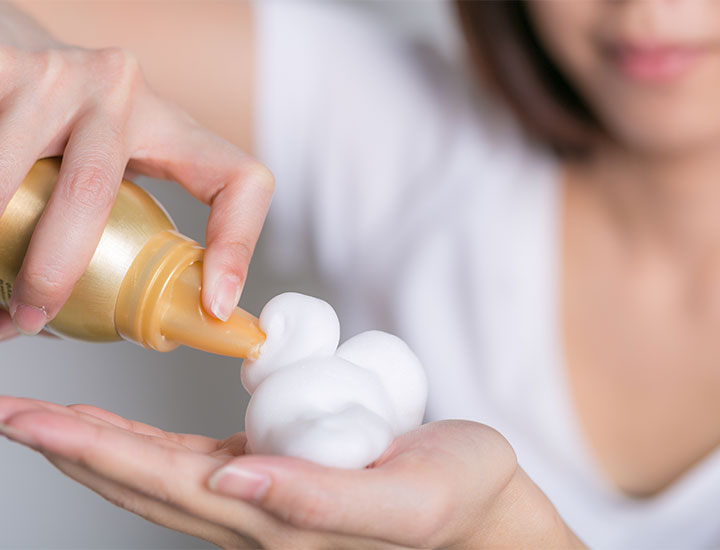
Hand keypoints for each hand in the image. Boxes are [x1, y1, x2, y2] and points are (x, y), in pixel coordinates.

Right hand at [0, 5, 273, 336]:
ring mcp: (60, 74)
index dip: (236, 245)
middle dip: (54, 269)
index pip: (238, 179)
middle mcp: (121, 92)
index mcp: (170, 125)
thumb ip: (124, 219)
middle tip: (33, 314)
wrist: (15, 46)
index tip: (214, 306)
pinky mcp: (2, 64)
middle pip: (91, 192)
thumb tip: (100, 321)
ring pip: (10, 174)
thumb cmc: (72, 119)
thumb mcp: (122, 160)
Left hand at [0, 396, 582, 548]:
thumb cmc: (453, 493)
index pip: (163, 483)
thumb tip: (234, 477)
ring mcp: (263, 495)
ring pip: (160, 475)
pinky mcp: (278, 472)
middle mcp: (255, 512)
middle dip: (76, 448)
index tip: (32, 421)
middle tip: (15, 415)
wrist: (482, 505)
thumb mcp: (403, 498)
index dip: (93, 451)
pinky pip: (196, 462)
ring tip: (51, 422)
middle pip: (144, 481)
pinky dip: (148, 446)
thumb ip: (318, 498)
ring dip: (100, 448)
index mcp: (275, 519)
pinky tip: (127, 433)